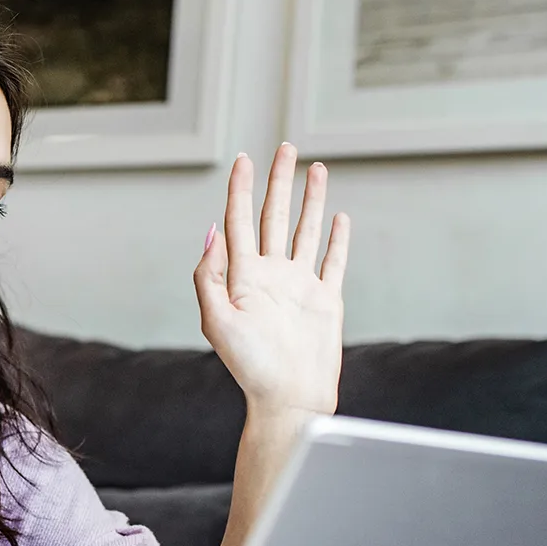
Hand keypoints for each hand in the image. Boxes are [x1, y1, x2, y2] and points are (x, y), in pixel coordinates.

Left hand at [193, 144, 348, 417]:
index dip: (240, 189)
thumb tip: (211, 231)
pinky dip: (336, 239)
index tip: (243, 158)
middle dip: (278, 181)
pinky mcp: (325, 300)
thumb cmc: (250, 367)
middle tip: (284, 147)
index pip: (239, 221)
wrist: (288, 398)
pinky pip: (331, 261)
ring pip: (305, 232)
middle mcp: (270, 276)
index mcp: (242, 277)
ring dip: (310, 200)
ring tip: (315, 169)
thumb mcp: (217, 320)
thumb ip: (209, 275)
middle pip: (274, 217)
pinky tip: (337, 216)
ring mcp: (299, 286)